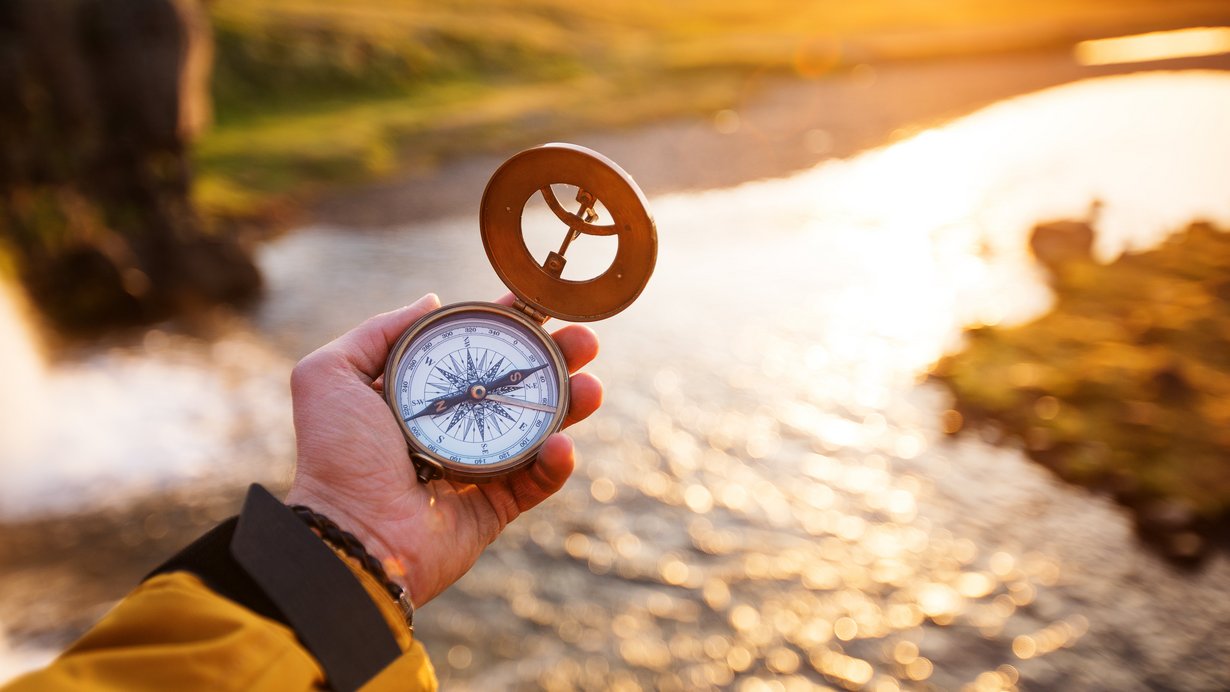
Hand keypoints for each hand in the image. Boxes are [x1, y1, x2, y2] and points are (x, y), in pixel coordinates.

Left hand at [284, 293, 602, 605]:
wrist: (351, 532)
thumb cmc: (337, 454)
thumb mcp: (331, 374)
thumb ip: (379, 331)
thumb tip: (432, 301)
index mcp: (419, 396)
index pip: (475, 352)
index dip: (509, 327)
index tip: (539, 305)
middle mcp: (452, 427)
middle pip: (516, 386)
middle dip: (556, 361)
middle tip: (585, 342)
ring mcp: (477, 468)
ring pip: (537, 430)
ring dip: (571, 405)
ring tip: (592, 387)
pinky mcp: (494, 508)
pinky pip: (536, 481)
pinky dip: (555, 463)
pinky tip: (561, 444)